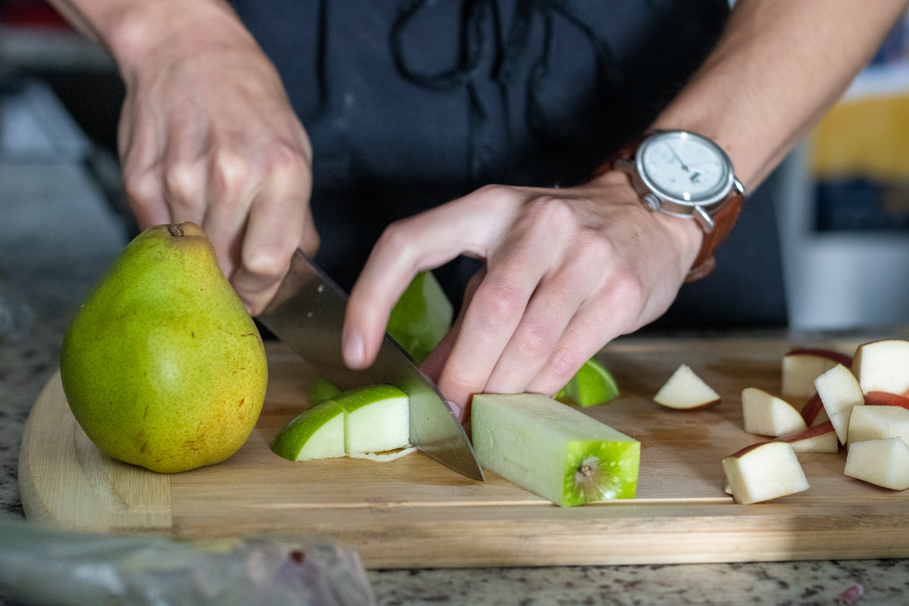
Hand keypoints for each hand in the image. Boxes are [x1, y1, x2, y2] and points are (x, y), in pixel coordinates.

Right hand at [115, 2, 317, 313]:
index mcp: (282, 173)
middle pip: (227, 268)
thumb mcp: (296, 151)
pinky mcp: (141, 181)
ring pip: (191, 257)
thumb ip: (296, 218)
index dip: (262, 294)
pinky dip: (174, 237)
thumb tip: (293, 269)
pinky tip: (187, 209)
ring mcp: (181, 179)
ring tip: (212, 231)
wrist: (189, 51)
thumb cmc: (250, 101)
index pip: (267, 265)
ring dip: (202, 259)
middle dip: (233, 282)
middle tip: (235, 275)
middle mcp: (232, 178)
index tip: (258, 299)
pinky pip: (158, 236)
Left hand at [343, 171, 702, 417]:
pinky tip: (526, 399)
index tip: (357, 352)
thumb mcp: (503, 259)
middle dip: (463, 374)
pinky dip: (539, 387)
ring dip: (502, 389)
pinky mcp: (620, 290)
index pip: (409, 243)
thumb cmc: (561, 240)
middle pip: (487, 311)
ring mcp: (585, 254)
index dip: (372, 298)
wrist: (650, 213)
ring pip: (530, 341)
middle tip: (447, 410)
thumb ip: (464, 319)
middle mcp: (536, 224)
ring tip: (484, 413)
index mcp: (487, 208)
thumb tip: (426, 380)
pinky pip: (569, 355)